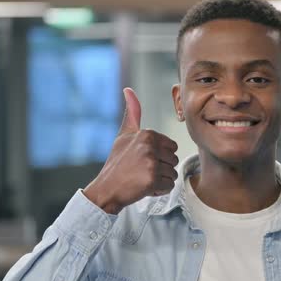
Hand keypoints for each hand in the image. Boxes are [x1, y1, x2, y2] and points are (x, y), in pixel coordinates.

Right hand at [83, 88, 178, 213]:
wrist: (106, 189)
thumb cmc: (117, 163)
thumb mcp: (124, 135)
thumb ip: (132, 114)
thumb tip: (128, 90)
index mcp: (147, 134)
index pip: (172, 147)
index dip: (159, 156)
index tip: (142, 159)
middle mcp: (149, 146)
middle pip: (174, 160)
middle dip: (161, 168)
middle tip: (142, 171)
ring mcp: (151, 162)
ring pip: (173, 173)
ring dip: (161, 180)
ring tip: (143, 178)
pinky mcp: (152, 179)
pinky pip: (169, 185)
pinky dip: (159, 190)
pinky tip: (144, 187)